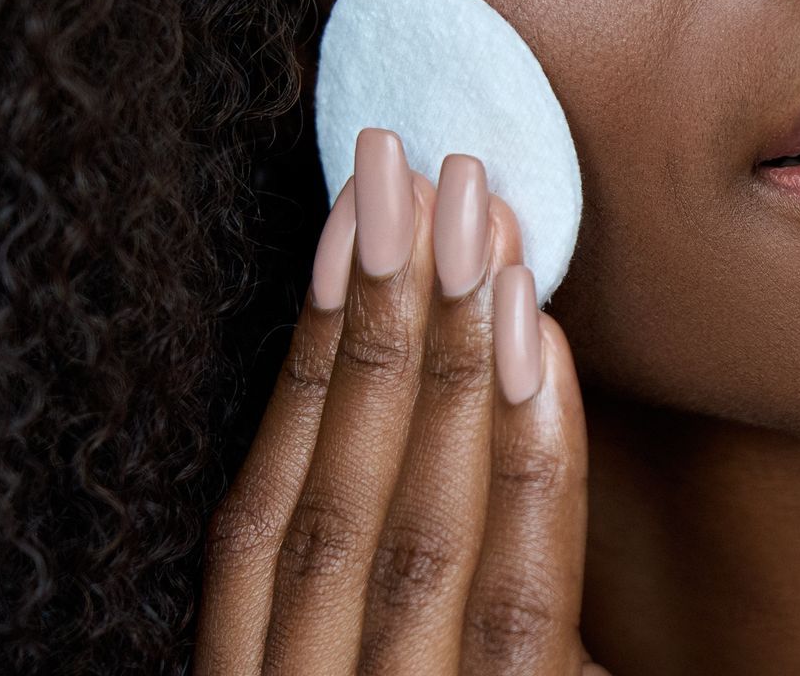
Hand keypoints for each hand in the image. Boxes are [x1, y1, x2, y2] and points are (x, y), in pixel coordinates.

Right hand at [198, 128, 607, 673]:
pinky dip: (530, 463)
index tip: (352, 215)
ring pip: (416, 530)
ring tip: (485, 219)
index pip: (262, 509)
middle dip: (380, 319)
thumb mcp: (385, 657)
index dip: (310, 350)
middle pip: (333, 498)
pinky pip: (521, 595)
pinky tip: (537, 344)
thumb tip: (419, 368)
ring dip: (451, 360)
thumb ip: (378, 563)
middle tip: (423, 171)